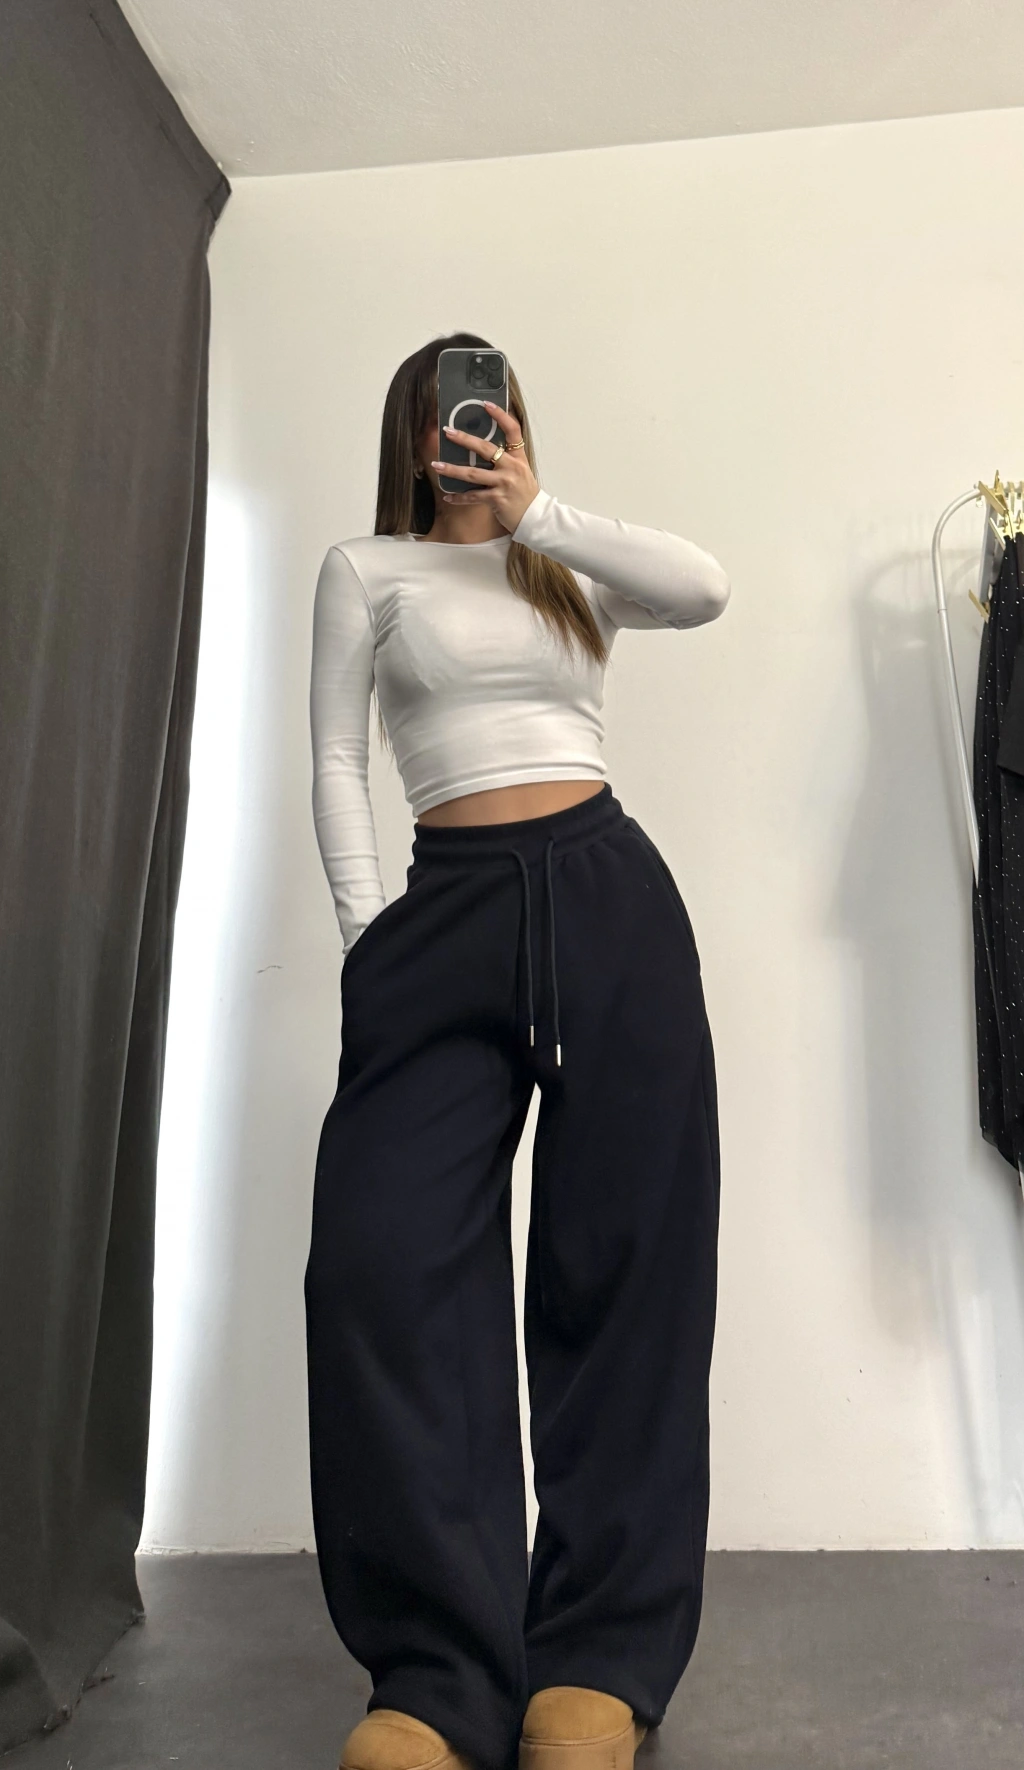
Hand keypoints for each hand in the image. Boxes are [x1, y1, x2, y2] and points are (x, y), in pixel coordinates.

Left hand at [431, 403, 539, 534]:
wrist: (535, 517)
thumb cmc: (525, 494)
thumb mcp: (520, 472)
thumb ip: (505, 460)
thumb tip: (481, 450)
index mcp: (518, 457)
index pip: (513, 430)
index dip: (500, 416)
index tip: (486, 404)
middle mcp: (511, 467)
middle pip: (485, 448)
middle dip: (464, 439)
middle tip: (448, 432)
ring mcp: (504, 483)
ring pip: (473, 473)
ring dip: (453, 469)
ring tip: (437, 465)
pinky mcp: (497, 499)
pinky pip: (473, 496)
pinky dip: (459, 498)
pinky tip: (448, 497)